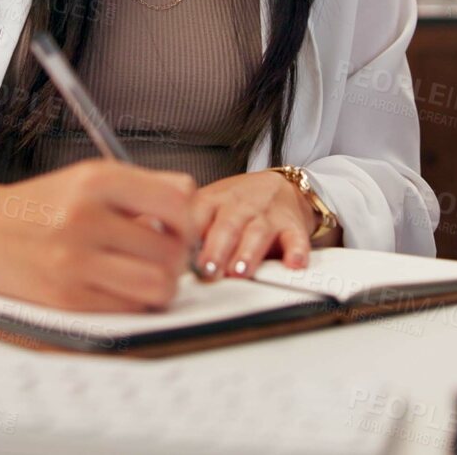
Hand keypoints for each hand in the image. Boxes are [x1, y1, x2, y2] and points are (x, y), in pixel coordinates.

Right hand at [0, 160, 196, 312]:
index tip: (182, 227)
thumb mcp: (87, 178)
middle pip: (171, 250)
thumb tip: (193, 203)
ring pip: (158, 286)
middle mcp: (84, 218)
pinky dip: (134, 302)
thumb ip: (143, 185)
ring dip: (162, 285)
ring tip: (147, 275)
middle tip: (165, 256)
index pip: (175, 200)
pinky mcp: (66, 298)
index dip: (189, 219)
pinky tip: (120, 287)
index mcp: (95, 180)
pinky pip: (128, 308)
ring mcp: (74, 261)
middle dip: (178, 258)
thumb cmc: (40, 207)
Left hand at [191, 170, 317, 279]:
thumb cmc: (236, 204)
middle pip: (227, 226)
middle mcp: (240, 206)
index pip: (197, 215)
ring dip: (248, 252)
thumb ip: (187, 227)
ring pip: (258, 232)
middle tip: (208, 270)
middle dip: (217, 249)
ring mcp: (267, 215)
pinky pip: (296, 238)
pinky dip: (296, 251)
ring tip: (240, 271)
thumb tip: (159, 250)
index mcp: (213, 201)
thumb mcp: (207, 205)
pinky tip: (293, 263)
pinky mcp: (292, 226)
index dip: (188, 236)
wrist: (279, 186)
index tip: (180, 257)